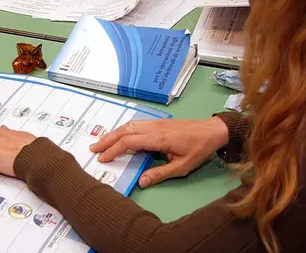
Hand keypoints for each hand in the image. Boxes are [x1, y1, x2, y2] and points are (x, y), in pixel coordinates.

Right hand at [90, 117, 228, 187]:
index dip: (113, 150)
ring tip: (101, 142)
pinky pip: (136, 123)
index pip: (129, 142)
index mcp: (158, 138)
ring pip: (129, 125)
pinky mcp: (158, 122)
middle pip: (124, 130)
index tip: (102, 158)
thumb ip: (160, 174)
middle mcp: (153, 127)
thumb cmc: (199, 149)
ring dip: (113, 133)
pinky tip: (119, 135)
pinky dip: (123, 129)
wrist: (213, 131)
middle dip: (107, 139)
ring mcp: (155, 123)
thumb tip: (141, 182)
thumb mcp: (182, 167)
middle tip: (93, 148)